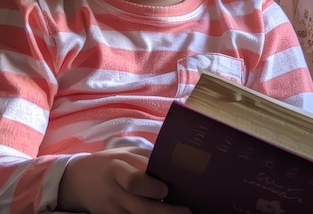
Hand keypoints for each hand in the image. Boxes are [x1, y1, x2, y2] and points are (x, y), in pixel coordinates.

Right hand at [58, 146, 190, 213]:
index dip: (150, 187)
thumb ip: (146, 158)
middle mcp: (113, 193)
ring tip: (179, 213)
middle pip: (139, 208)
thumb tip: (174, 162)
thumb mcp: (125, 154)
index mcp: (117, 169)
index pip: (133, 181)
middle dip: (164, 212)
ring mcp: (110, 210)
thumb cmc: (108, 162)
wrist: (76, 181)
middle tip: (186, 211)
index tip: (166, 189)